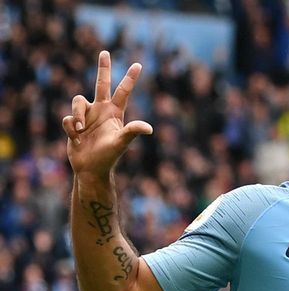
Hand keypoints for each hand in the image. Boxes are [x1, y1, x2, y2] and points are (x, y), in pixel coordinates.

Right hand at [62, 50, 152, 180]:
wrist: (91, 169)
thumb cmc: (108, 157)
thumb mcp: (120, 143)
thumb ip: (132, 132)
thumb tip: (149, 128)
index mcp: (115, 112)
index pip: (123, 91)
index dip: (130, 78)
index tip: (139, 65)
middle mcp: (101, 110)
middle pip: (101, 83)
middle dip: (103, 68)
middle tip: (105, 52)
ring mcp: (87, 116)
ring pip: (77, 100)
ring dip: (77, 116)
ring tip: (81, 131)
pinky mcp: (74, 123)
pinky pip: (69, 118)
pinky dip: (71, 128)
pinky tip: (76, 139)